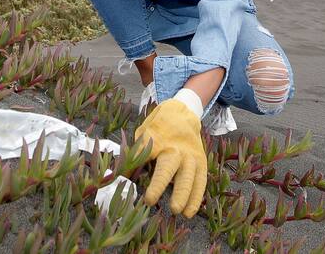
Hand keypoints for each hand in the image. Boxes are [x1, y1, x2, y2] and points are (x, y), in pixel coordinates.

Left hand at [134, 99, 206, 217]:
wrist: (184, 113)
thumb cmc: (158, 127)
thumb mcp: (143, 132)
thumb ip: (136, 151)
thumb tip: (123, 174)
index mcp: (157, 138)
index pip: (143, 153)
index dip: (134, 165)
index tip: (125, 178)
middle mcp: (175, 147)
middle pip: (168, 166)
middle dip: (160, 183)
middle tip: (151, 200)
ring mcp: (190, 155)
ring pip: (189, 176)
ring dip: (183, 195)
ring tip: (177, 212)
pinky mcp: (201, 161)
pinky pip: (200, 181)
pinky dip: (196, 197)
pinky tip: (189, 212)